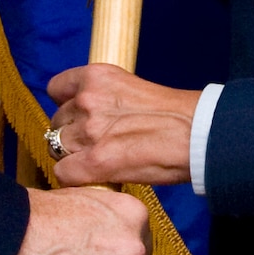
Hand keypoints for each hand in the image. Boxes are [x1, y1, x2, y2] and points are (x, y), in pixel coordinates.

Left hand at [47, 64, 200, 186]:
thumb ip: (103, 97)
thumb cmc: (173, 114)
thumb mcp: (131, 88)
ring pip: (56, 147)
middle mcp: (88, 99)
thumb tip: (85, 114)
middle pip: (56, 122)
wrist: (197, 134)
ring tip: (98, 161)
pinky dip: (75, 178)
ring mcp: (89, 131)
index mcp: (96, 76)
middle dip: (71, 133)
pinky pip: (63, 173)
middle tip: (96, 143)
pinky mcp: (94, 162)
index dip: (65, 105)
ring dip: (73, 156)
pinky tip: (94, 177)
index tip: (77, 116)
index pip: (56, 89)